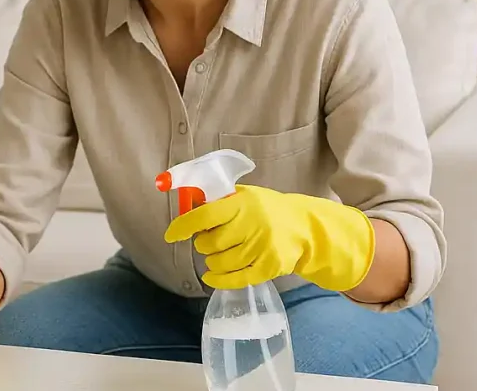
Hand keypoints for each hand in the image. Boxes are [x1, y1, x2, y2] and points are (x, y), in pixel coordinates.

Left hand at [163, 184, 375, 291]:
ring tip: (217, 255)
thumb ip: (218, 200)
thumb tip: (186, 205)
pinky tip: (212, 276)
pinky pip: (235, 279)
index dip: (183, 226)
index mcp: (242, 203)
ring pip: (220, 263)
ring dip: (212, 262)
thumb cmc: (267, 210)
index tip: (171, 235)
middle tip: (208, 241)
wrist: (306, 228)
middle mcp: (252, 224)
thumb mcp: (245, 196)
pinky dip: (218, 280)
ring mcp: (261, 247)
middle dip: (203, 245)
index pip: (204, 215)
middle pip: (210, 243)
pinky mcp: (269, 267)